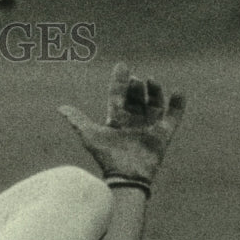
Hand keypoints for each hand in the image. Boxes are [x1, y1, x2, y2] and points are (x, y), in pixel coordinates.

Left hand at [58, 63, 184, 183]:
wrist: (127, 175)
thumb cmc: (107, 156)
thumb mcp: (90, 135)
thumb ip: (77, 120)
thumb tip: (60, 108)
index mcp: (116, 120)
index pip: (117, 96)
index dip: (119, 81)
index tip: (122, 65)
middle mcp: (132, 122)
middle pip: (135, 98)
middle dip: (135, 87)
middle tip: (135, 78)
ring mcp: (148, 127)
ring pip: (154, 104)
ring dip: (154, 91)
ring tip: (151, 80)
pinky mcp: (163, 135)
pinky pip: (173, 117)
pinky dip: (178, 105)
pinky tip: (178, 92)